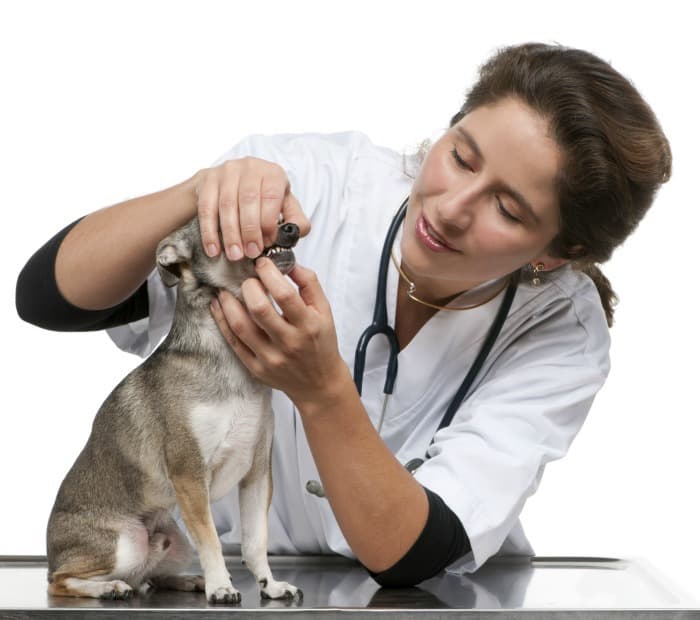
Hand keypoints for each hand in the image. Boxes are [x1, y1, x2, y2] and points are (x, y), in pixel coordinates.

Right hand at [193, 157, 310, 260]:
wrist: (229, 184)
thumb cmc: (261, 199)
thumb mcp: (283, 206)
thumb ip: (295, 219)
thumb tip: (296, 231)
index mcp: (273, 173)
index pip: (271, 196)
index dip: (268, 223)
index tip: (266, 244)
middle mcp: (251, 167)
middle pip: (248, 200)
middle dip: (250, 231)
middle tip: (250, 253)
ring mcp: (227, 171)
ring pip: (227, 205)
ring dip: (230, 234)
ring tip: (235, 255)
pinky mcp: (208, 179)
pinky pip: (207, 208)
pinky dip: (209, 232)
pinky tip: (214, 249)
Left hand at [210, 257, 349, 405]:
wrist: (319, 384)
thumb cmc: (321, 343)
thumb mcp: (325, 311)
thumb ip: (309, 284)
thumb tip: (288, 263)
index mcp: (308, 325)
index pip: (285, 295)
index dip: (269, 274)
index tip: (262, 264)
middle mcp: (289, 343)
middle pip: (259, 309)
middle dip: (248, 287)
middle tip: (247, 280)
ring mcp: (270, 358)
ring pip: (241, 326)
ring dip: (228, 304)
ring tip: (225, 291)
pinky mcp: (256, 368)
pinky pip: (234, 343)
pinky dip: (222, 322)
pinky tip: (219, 307)